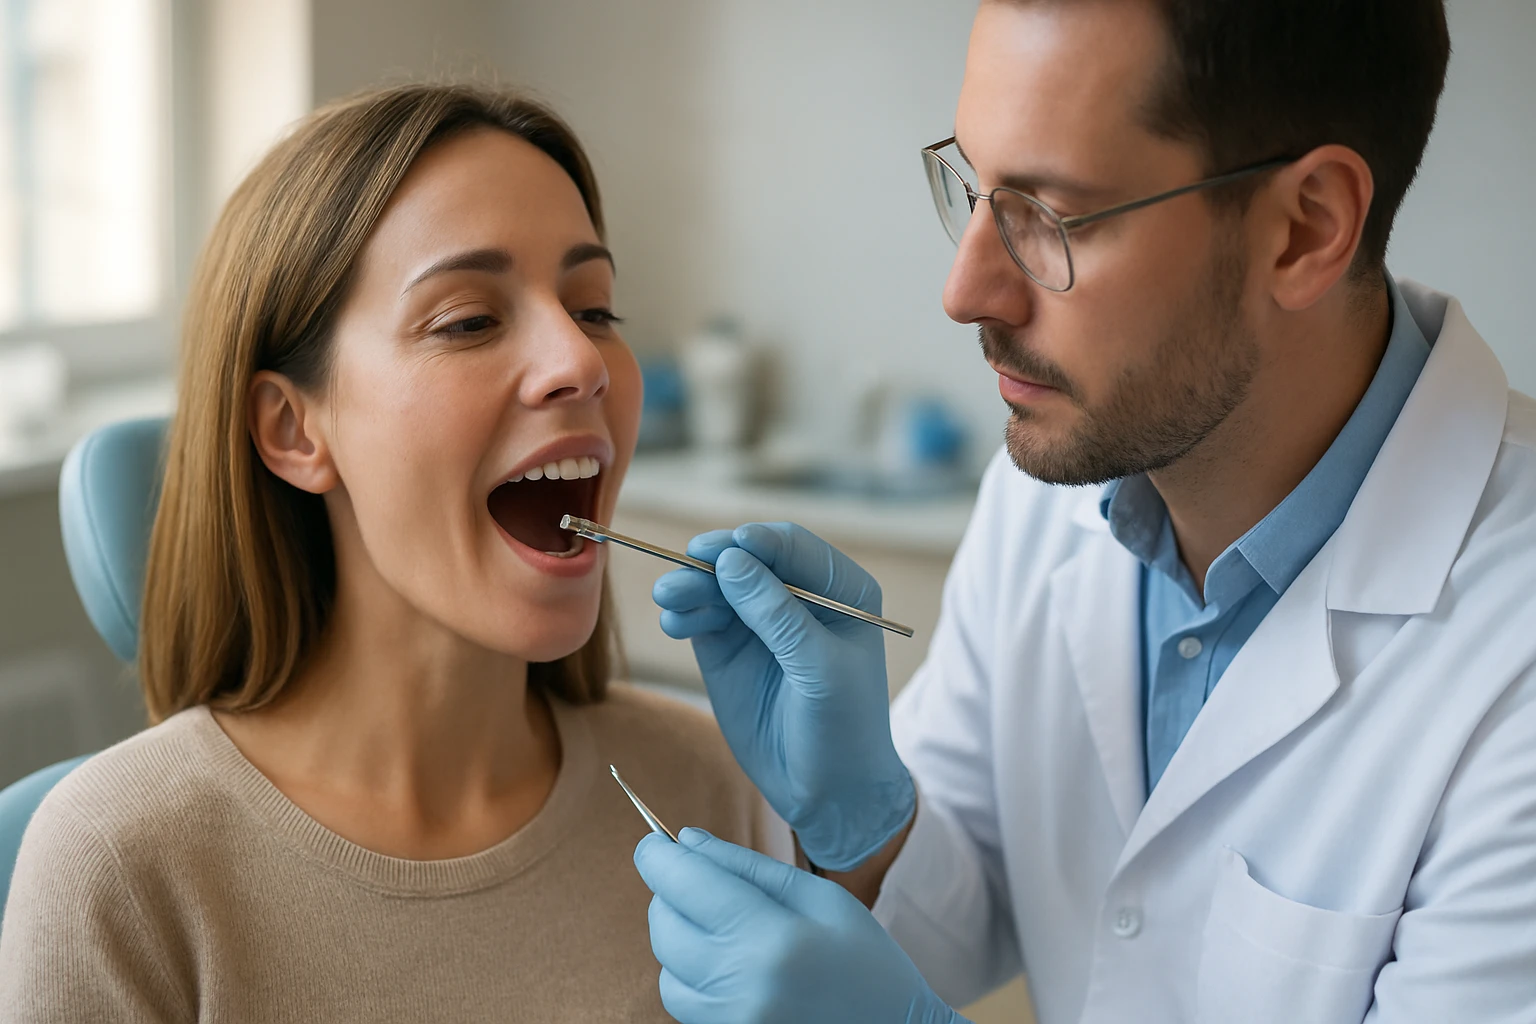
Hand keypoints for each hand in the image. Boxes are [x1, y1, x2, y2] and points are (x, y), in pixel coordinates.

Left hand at [635, 829, 966, 1023]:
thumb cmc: (867, 961)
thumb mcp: (821, 898)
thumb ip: (748, 866)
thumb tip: (685, 840)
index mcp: (771, 937)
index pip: (684, 883)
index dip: (657, 855)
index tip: (653, 842)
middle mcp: (742, 986)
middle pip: (664, 926)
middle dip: (669, 894)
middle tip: (700, 882)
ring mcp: (731, 1022)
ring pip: (665, 969)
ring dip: (679, 939)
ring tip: (722, 929)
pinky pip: (682, 1003)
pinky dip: (691, 976)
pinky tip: (729, 965)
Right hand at [652, 522, 914, 870]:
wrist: (827, 791)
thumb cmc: (844, 726)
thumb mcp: (820, 669)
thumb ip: (777, 615)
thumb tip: (731, 560)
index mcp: (842, 590)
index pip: (793, 547)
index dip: (758, 543)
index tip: (725, 550)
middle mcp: (798, 596)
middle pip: (747, 559)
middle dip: (714, 561)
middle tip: (684, 569)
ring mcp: (759, 620)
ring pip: (717, 585)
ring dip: (691, 585)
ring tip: (669, 597)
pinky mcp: (727, 647)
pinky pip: (700, 616)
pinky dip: (684, 613)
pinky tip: (674, 623)